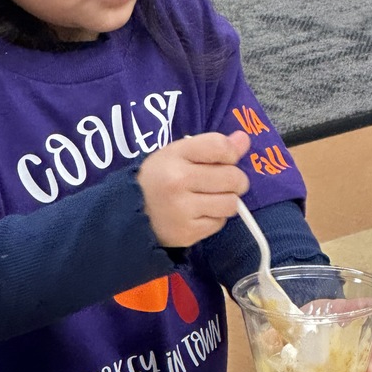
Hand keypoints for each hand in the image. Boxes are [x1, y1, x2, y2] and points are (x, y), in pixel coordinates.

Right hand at [137, 131, 250, 247]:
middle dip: (235, 180)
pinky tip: (199, 214)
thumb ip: (212, 146)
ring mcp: (182, 209)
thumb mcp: (178, 154)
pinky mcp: (187, 233)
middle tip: (222, 183)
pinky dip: (214, 218)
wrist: (127, 213)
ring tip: (210, 199)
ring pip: (231, 203)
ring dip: (226, 201)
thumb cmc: (158, 178)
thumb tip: (244, 138)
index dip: (230, 153)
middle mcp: (178, 181)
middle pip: (233, 177)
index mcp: (174, 155)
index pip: (220, 146)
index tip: (223, 160)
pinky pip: (219, 223)